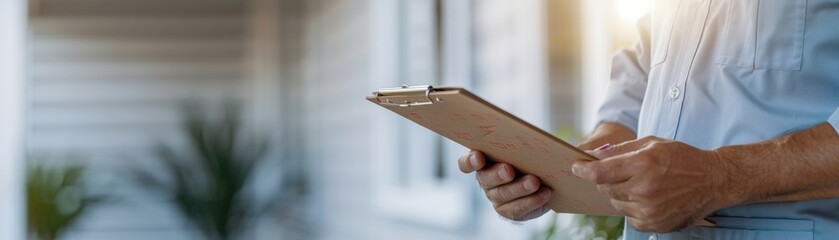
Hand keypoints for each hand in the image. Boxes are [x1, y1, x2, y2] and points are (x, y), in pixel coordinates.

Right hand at [458, 150, 552, 220]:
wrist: (542, 180)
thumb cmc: (527, 157)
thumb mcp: (521, 148)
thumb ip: (517, 143)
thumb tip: (529, 137)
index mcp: (482, 161)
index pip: (466, 162)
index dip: (470, 161)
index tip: (479, 157)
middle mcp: (485, 180)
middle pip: (486, 179)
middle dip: (497, 174)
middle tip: (509, 170)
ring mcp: (496, 197)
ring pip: (503, 195)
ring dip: (519, 188)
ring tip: (534, 182)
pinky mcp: (509, 211)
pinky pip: (518, 209)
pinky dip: (532, 200)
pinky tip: (545, 192)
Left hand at [571, 136, 741, 231]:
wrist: (713, 180)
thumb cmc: (681, 157)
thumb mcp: (652, 143)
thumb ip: (620, 150)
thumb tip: (593, 156)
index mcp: (643, 165)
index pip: (600, 173)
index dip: (583, 170)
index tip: (576, 167)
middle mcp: (644, 189)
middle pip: (605, 189)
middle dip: (605, 181)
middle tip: (617, 174)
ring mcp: (650, 210)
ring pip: (616, 204)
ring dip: (620, 195)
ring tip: (639, 185)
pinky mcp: (655, 225)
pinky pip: (629, 218)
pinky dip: (632, 208)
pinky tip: (648, 198)